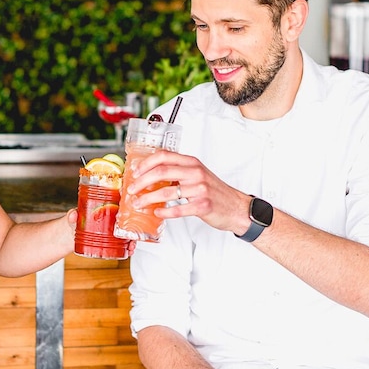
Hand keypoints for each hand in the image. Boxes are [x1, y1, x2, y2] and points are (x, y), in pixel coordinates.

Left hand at [126, 150, 248, 235]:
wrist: (236, 207)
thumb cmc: (215, 191)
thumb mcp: (197, 174)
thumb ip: (178, 171)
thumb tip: (150, 175)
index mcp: (192, 162)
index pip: (164, 156)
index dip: (146, 163)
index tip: (134, 171)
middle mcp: (196, 173)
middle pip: (161, 172)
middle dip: (142, 181)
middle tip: (132, 189)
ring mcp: (200, 189)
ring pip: (167, 192)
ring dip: (148, 198)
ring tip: (139, 203)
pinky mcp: (203, 205)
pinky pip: (178, 209)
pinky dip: (164, 212)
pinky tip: (157, 212)